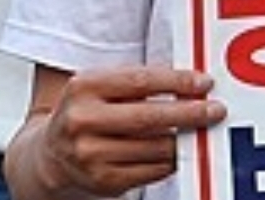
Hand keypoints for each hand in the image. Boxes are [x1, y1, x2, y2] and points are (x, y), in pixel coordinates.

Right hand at [30, 66, 225, 197]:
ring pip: (154, 147)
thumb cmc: (86, 111)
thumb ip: (136, 81)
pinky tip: (180, 151)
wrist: (48, 156)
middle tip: (216, 110)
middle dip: (188, 113)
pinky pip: (151, 170)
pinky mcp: (103, 182)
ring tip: (202, 129)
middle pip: (149, 117)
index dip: (176, 82)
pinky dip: (171, 160)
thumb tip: (189, 83)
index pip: (139, 81)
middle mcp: (82, 121)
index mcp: (83, 87)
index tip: (204, 83)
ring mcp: (90, 155)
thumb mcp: (99, 86)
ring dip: (184, 139)